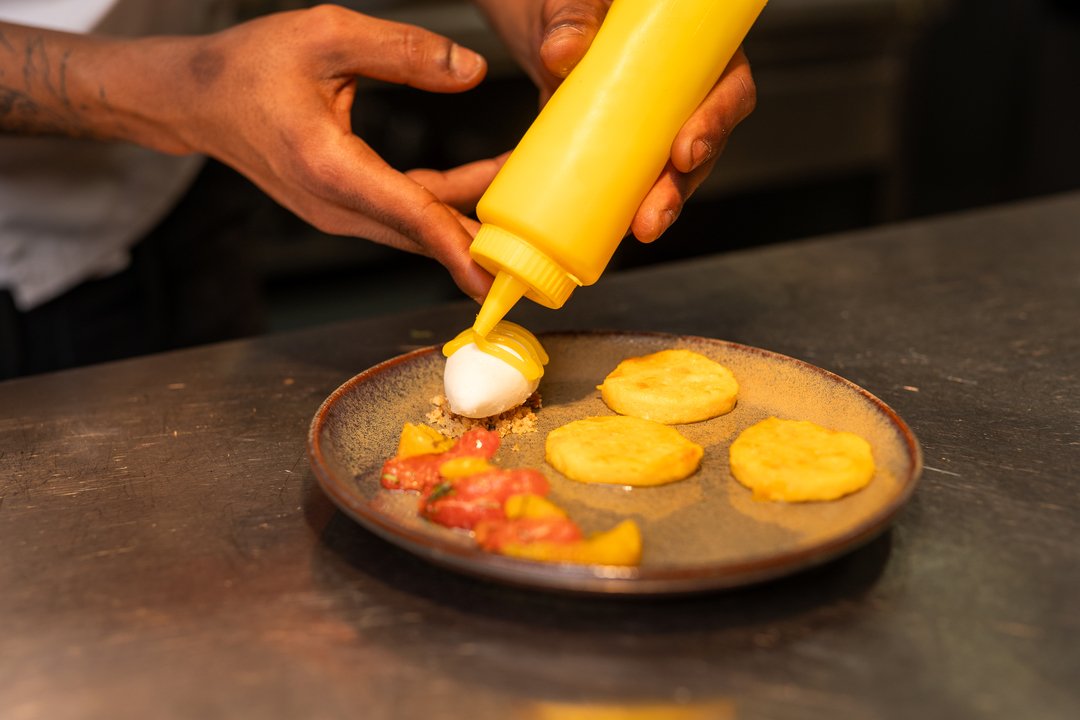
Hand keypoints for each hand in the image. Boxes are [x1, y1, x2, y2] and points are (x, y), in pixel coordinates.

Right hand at [169, 6, 500, 299]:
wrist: (199, 100)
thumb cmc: (251, 67)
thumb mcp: (326, 35)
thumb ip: (403, 50)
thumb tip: (471, 72)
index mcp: (330, 166)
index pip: (411, 213)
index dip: (460, 243)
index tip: (497, 274)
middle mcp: (336, 205)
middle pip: (423, 233)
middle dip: (483, 239)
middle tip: (540, 236)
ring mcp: (339, 214)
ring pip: (417, 230)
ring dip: (468, 221)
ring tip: (524, 200)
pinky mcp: (344, 209)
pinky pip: (403, 217)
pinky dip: (443, 209)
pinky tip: (480, 187)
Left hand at [475, 0, 756, 241]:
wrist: (546, 27)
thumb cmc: (577, 5)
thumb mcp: (575, 1)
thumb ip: (572, 16)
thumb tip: (562, 51)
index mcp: (697, 49)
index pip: (728, 87)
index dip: (716, 122)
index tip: (684, 150)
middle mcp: (685, 92)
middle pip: (704, 143)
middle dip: (682, 184)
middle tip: (655, 211)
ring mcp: (655, 127)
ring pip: (672, 172)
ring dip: (660, 205)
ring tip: (640, 228)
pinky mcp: (625, 151)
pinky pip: (634, 184)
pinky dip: (623, 209)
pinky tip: (610, 230)